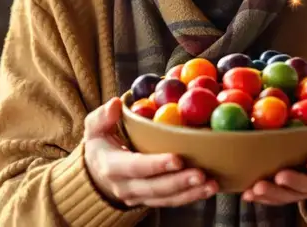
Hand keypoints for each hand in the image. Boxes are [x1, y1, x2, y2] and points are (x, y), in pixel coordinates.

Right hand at [83, 98, 217, 207]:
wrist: (97, 172)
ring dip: (190, 193)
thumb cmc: (101, 144)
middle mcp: (125, 186)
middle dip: (179, 182)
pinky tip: (208, 189)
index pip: (134, 167)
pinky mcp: (151, 201)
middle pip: (154, 188)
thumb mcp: (95, 128)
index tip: (177, 159)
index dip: (156, 165)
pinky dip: (191, 197)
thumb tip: (116, 103)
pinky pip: (172, 202)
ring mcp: (139, 197)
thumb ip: (103, 116)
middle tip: (201, 174)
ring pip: (166, 199)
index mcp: (112, 166)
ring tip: (211, 185)